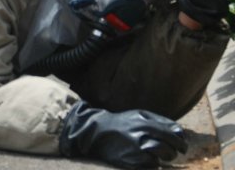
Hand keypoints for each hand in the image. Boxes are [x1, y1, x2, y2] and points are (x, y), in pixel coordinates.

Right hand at [60, 101, 186, 168]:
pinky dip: (151, 164)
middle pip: (170, 148)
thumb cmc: (122, 123)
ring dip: (162, 158)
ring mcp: (137, 150)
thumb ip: (160, 121)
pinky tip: (144, 158)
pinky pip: (151, 166)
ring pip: (162, 159)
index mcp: (146, 123)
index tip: (182, 146)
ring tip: (157, 155)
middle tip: (171, 152)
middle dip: (173, 151)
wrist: (97, 133)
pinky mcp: (132, 162)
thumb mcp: (139, 115)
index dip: (181, 142)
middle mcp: (142, 136)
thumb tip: (180, 132)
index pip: (173, 135)